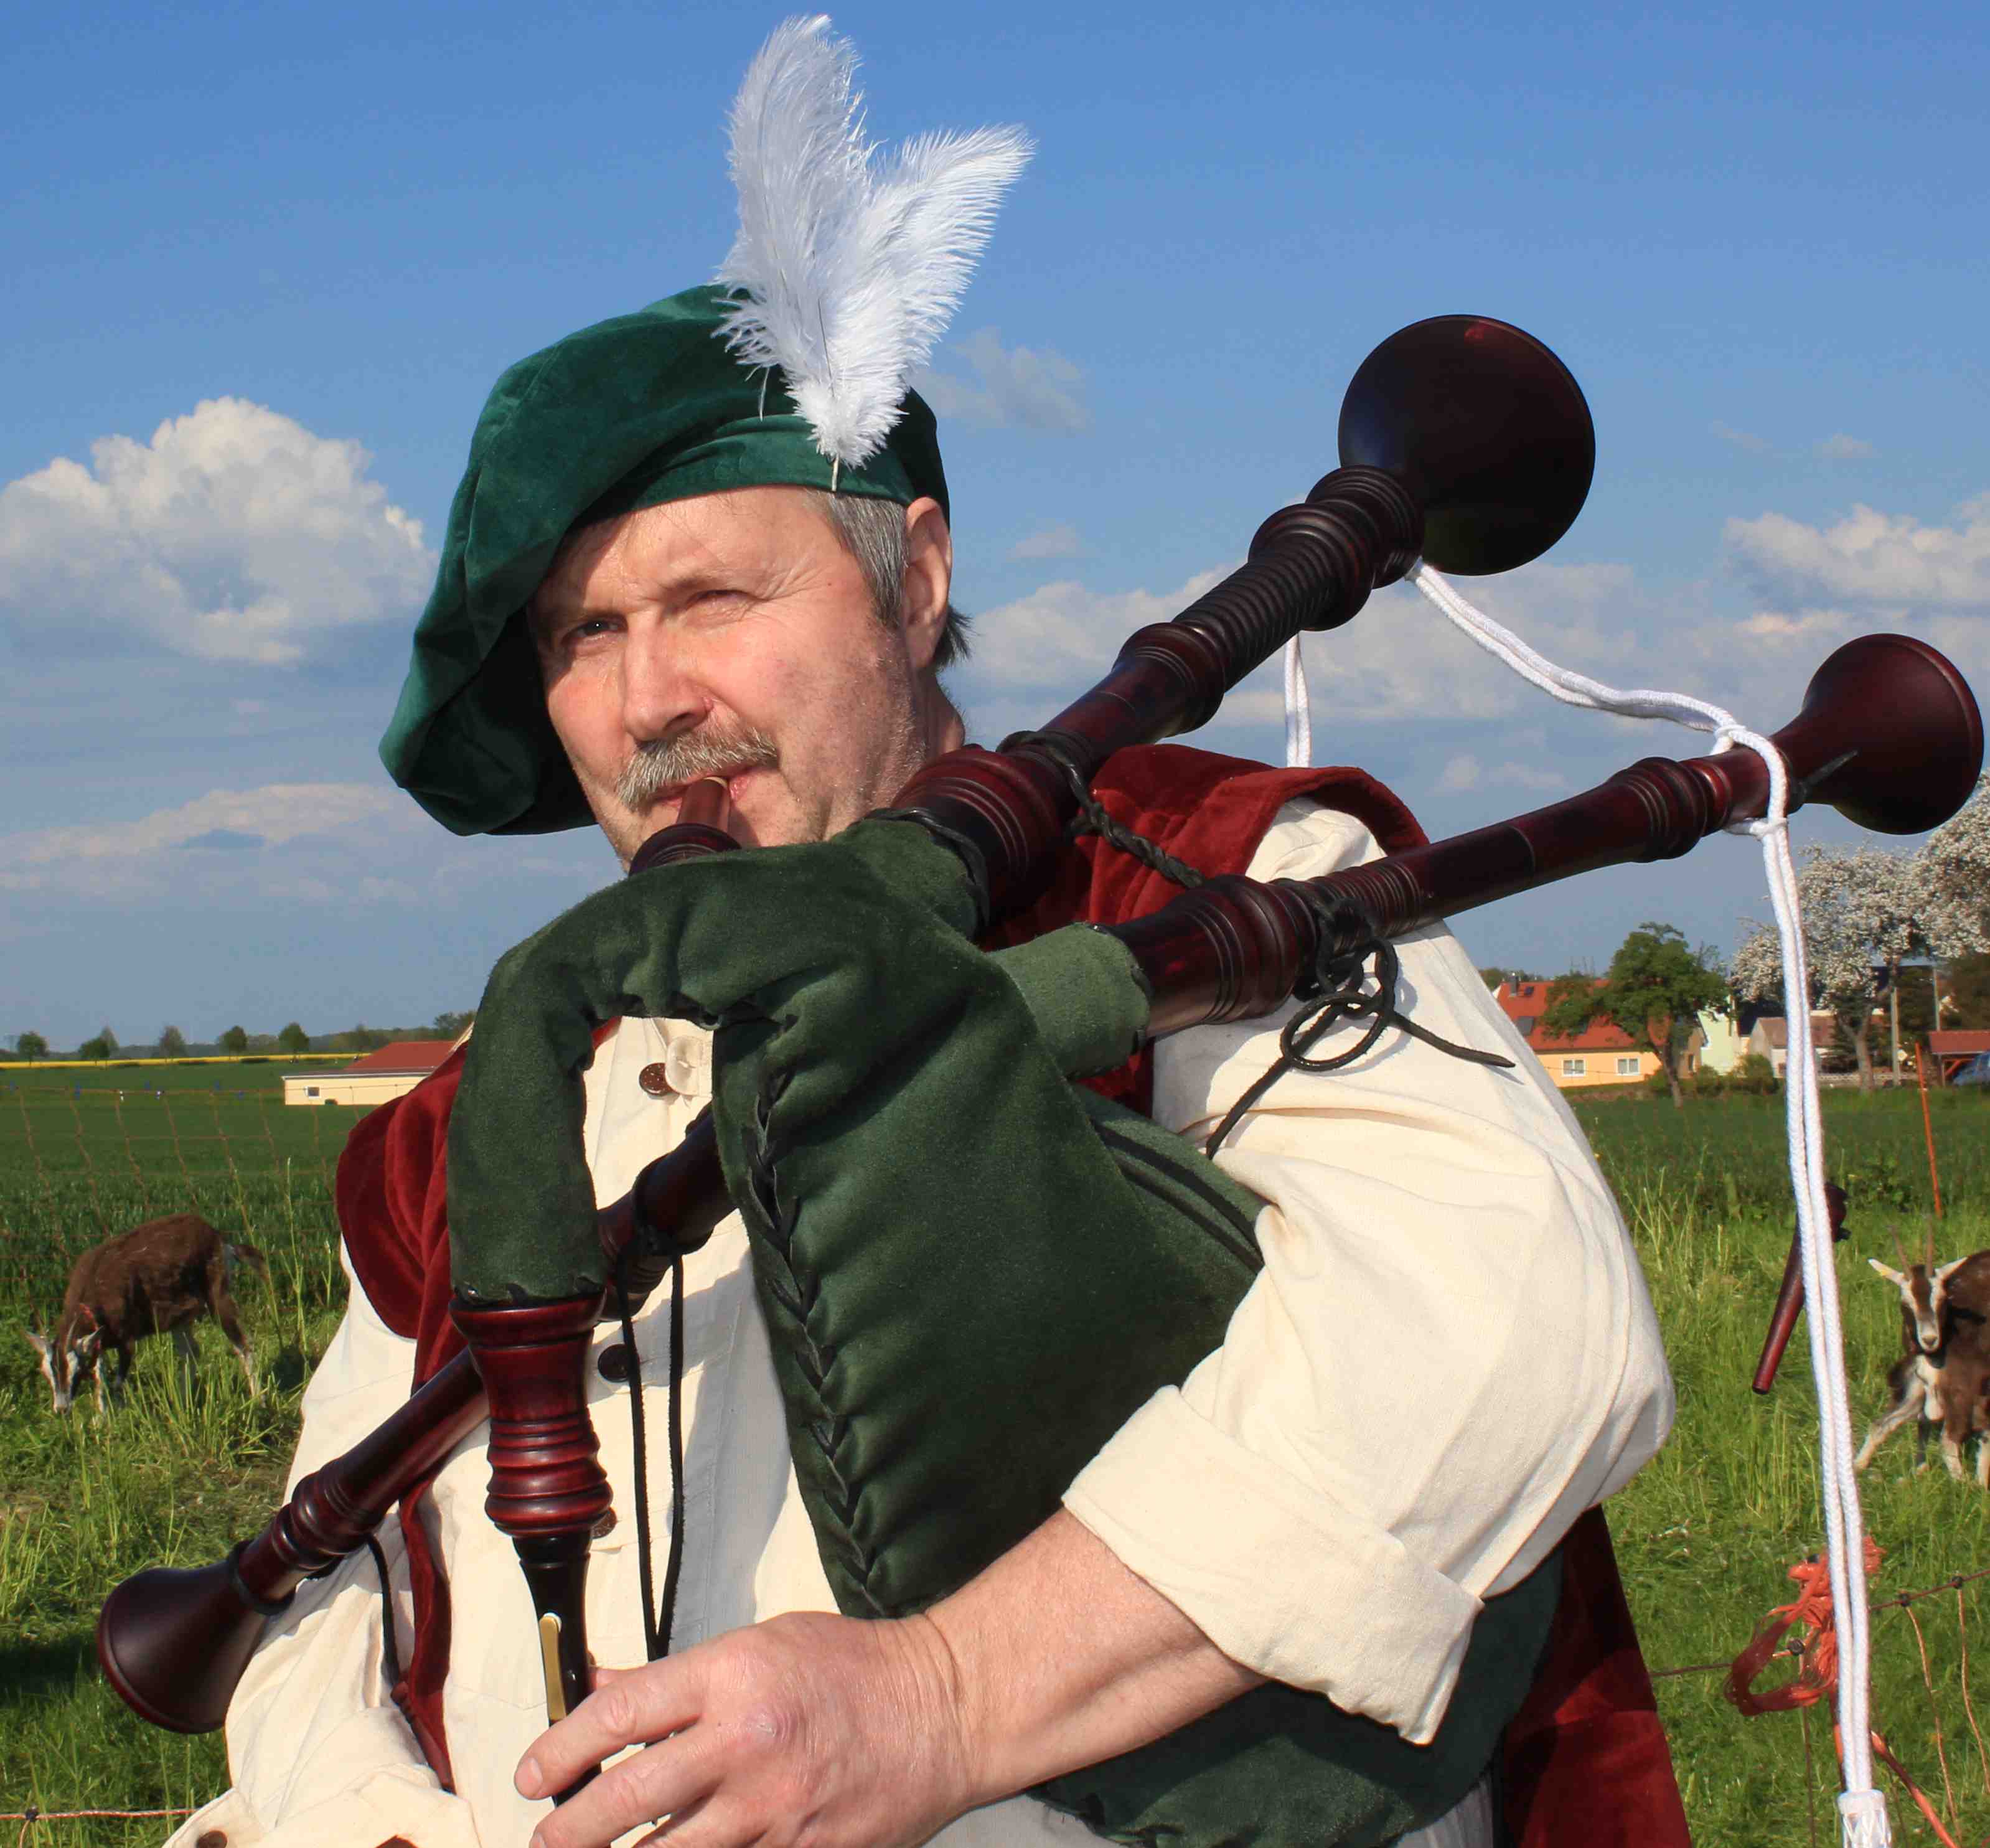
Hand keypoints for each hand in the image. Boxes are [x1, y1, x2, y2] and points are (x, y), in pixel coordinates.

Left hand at [517, 1610, 973, 1847]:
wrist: (944, 1708)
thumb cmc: (853, 1667)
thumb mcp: (761, 1643)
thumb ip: (677, 1676)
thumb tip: (599, 1685)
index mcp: (733, 1675)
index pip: (620, 1714)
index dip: (561, 1747)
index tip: (532, 1772)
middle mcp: (746, 1742)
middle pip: (628, 1799)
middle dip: (570, 1825)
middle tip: (545, 1834)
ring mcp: (775, 1808)